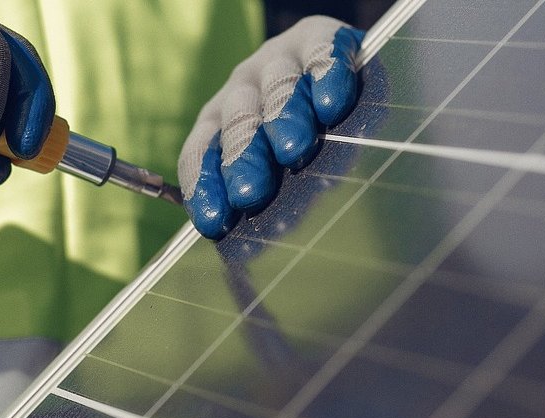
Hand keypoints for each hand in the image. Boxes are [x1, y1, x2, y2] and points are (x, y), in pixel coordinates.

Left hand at [178, 17, 362, 238]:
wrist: (343, 76)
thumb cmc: (307, 142)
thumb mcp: (278, 173)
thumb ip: (263, 202)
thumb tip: (247, 254)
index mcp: (219, 122)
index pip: (200, 153)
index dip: (205, 185)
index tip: (215, 222)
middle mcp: (242, 88)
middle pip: (236, 121)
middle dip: (242, 157)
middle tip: (250, 191)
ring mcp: (278, 60)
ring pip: (275, 87)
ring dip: (281, 117)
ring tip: (293, 148)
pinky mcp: (318, 37)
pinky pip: (318, 51)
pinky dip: (324, 73)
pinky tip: (331, 101)